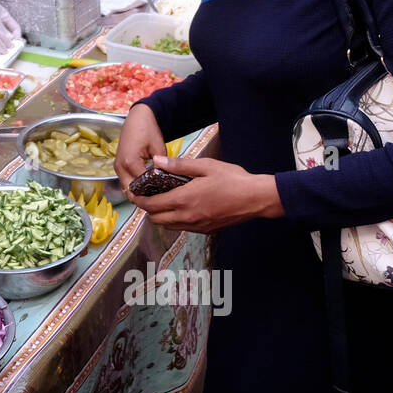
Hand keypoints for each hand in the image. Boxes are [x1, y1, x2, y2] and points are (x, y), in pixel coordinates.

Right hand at [115, 103, 166, 193]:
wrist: (138, 117)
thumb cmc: (148, 129)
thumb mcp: (159, 148)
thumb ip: (161, 166)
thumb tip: (166, 181)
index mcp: (130, 162)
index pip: (141, 186)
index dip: (153, 192)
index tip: (165, 196)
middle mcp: (120, 166)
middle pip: (130, 191)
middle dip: (144, 198)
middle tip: (160, 201)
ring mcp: (117, 166)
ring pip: (127, 188)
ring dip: (138, 193)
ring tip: (155, 195)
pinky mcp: (119, 165)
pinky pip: (126, 181)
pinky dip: (135, 186)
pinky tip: (148, 187)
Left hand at [128, 155, 282, 231]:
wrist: (257, 199)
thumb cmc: (233, 179)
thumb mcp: (205, 166)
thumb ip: (179, 165)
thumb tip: (156, 161)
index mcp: (184, 200)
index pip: (152, 205)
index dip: (140, 200)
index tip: (136, 193)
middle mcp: (187, 217)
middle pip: (156, 219)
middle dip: (148, 209)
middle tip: (149, 195)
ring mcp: (197, 226)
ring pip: (168, 226)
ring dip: (161, 216)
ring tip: (164, 201)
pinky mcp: (206, 230)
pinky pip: (183, 228)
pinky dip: (175, 220)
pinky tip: (182, 207)